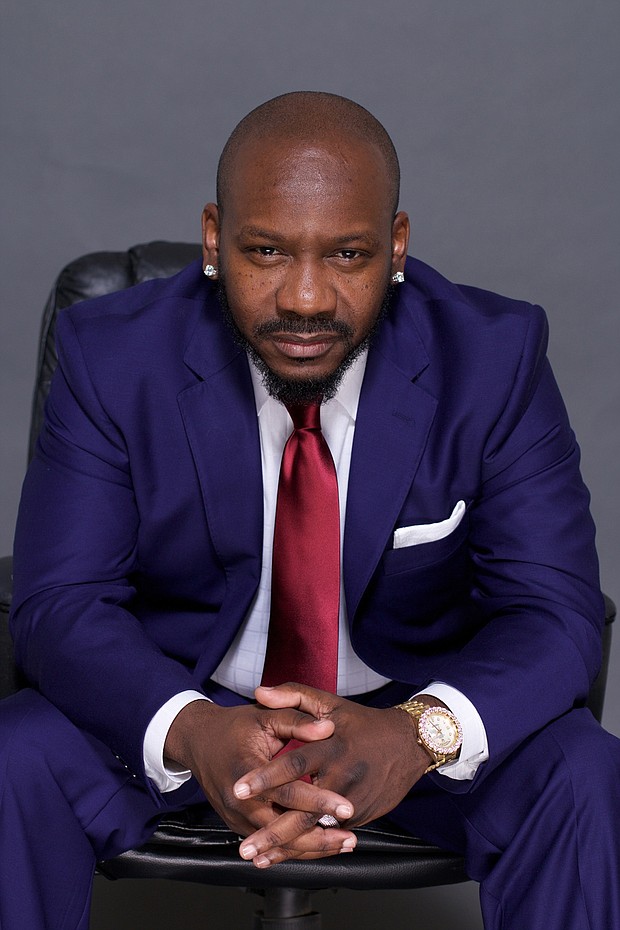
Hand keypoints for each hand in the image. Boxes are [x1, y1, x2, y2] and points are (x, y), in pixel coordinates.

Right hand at [164, 699, 356, 864]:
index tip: (347, 806)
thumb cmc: (236, 726)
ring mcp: (236, 817)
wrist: (199, 741)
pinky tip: (321, 846)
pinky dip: (295, 846)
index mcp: (246, 770)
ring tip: (344, 844)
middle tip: (351, 838)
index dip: (319, 800)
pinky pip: (270, 843)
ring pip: (278, 842)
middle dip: (320, 836)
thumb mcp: (266, 716)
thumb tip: (330, 728)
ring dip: (311, 847)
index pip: (288, 791)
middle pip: (284, 826)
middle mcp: (238, 801)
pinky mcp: (238, 825)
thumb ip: (297, 720)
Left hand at [233, 683, 430, 866]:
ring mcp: (352, 801)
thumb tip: (259, 692)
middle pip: (303, 810)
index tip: (238, 790)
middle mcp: (342, 777)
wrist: (408, 743)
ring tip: (258, 860)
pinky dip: (306, 846)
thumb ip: (293, 695)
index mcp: (331, 747)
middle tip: (245, 848)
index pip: (293, 765)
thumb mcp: (329, 702)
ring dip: (286, 848)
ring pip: (315, 829)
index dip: (265, 778)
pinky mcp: (359, 817)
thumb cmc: (362, 722)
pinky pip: (328, 832)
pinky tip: (282, 857)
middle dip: (272, 832)